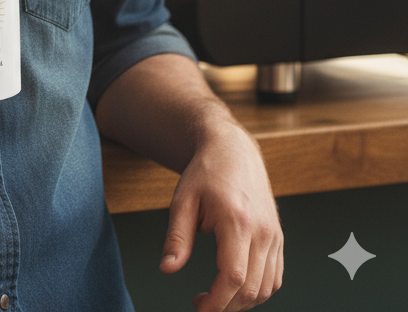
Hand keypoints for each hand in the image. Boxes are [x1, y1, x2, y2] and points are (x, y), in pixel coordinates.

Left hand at [160, 122, 282, 310]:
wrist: (233, 150)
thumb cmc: (206, 172)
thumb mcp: (182, 200)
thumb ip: (177, 237)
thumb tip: (167, 268)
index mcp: (237, 220)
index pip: (233, 276)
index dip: (217, 301)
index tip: (199, 308)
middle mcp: (262, 231)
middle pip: (252, 288)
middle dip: (227, 306)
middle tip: (201, 304)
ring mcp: (274, 235)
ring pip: (266, 287)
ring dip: (242, 302)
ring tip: (215, 296)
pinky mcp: (278, 238)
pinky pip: (274, 277)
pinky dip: (257, 290)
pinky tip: (235, 286)